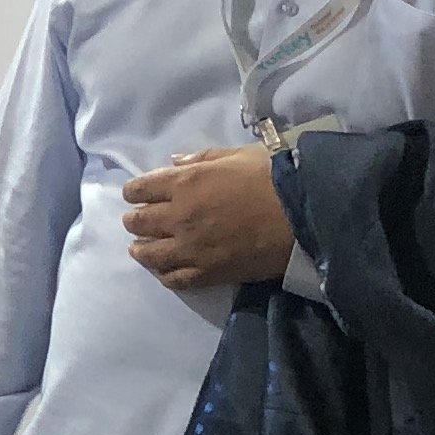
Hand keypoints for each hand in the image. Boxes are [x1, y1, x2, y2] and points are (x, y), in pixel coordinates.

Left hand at [124, 146, 293, 291]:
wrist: (301, 215)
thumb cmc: (271, 178)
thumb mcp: (236, 155)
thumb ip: (201, 158)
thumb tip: (173, 162)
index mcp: (185, 182)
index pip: (141, 189)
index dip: (134, 192)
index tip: (135, 195)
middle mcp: (179, 216)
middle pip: (140, 223)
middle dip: (134, 220)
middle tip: (136, 221)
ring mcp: (191, 248)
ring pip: (150, 254)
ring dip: (140, 250)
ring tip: (140, 249)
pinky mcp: (206, 273)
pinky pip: (173, 279)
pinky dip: (163, 274)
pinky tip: (164, 270)